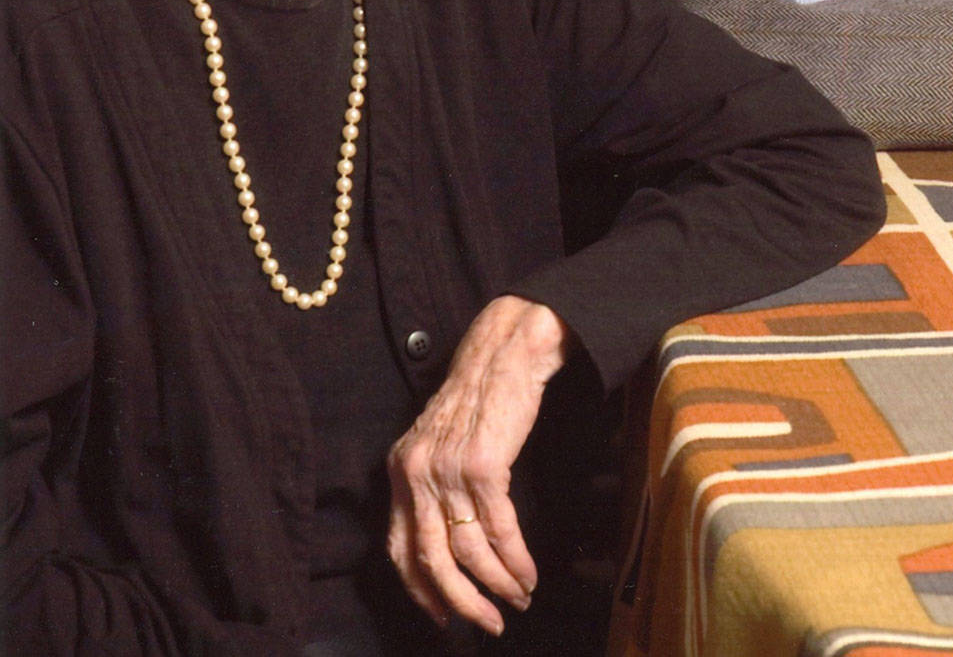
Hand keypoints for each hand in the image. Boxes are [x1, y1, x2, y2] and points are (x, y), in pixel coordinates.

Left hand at [386, 296, 574, 635]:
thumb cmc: (478, 396)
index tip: (443, 617)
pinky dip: (516, 561)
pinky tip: (528, 574)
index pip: (399, 548)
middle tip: (487, 624)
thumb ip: (432, 484)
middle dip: (462, 602)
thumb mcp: (438, 440)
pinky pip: (499, 530)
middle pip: (432, 560)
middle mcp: (416, 472)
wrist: (504, 352)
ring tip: (519, 598)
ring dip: (498, 585)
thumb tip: (446, 542)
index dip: (421, 590)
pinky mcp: (483, 465)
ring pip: (469, 550)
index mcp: (401, 469)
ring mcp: (447, 469)